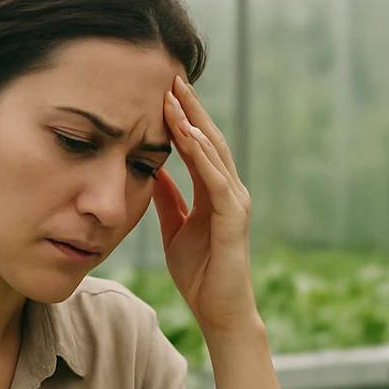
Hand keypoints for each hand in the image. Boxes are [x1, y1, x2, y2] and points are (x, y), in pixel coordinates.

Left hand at [152, 76, 259, 335]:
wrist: (218, 312)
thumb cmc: (200, 275)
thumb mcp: (173, 227)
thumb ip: (167, 198)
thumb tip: (152, 170)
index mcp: (214, 192)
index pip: (198, 145)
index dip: (182, 117)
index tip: (161, 89)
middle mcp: (230, 191)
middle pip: (210, 140)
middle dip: (191, 108)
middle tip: (171, 76)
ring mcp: (235, 203)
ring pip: (215, 154)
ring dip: (195, 124)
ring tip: (176, 96)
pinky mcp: (234, 219)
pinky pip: (217, 180)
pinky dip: (202, 156)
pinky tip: (188, 135)